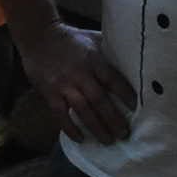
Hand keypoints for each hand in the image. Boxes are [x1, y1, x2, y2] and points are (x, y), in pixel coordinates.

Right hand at [19, 24, 134, 143]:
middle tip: (124, 133)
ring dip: (96, 127)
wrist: (39, 36)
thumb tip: (132, 60)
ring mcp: (63, 84)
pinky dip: (70, 128)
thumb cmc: (71, 38)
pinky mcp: (49, 93)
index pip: (112, 79)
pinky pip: (61, 114)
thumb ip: (109, 50)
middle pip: (99, 100)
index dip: (125, 95)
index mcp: (93, 59)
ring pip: (82, 110)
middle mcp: (79, 73)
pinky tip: (80, 138)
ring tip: (108, 140)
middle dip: (113, 119)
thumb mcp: (93, 38)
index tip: (137, 109)